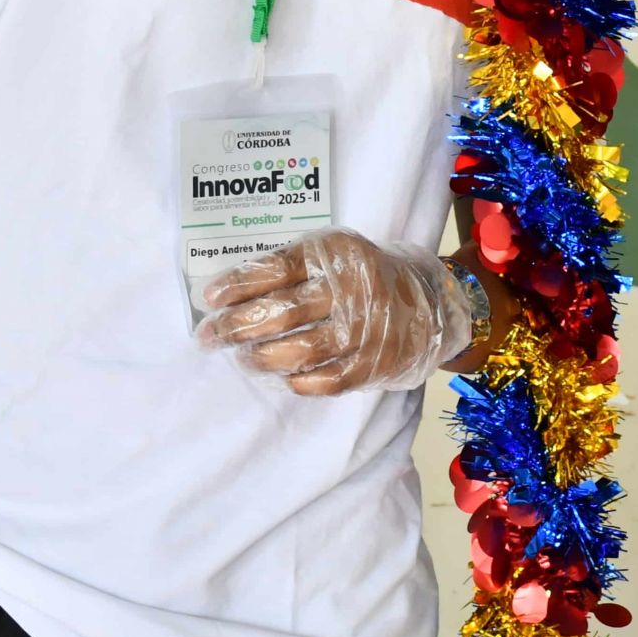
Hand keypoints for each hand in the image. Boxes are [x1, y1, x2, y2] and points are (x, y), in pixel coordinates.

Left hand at [196, 229, 470, 396]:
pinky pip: (325, 380)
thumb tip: (230, 293)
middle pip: (283, 312)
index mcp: (339, 255)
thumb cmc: (362, 277)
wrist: (428, 302)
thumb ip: (292, 267)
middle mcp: (353, 290)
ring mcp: (365, 330)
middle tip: (209, 336)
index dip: (239, 284)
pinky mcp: (372, 364)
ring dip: (261, 358)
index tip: (209, 299)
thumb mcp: (334, 255)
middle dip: (237, 326)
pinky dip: (297, 381)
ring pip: (300, 351)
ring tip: (244, 358)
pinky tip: (283, 375)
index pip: (279, 268)